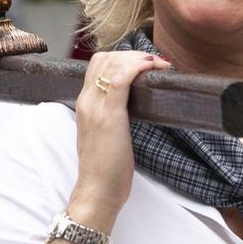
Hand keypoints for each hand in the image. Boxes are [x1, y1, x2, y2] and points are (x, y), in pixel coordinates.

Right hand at [68, 49, 172, 228]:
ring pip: (111, 63)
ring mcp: (95, 107)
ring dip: (138, 57)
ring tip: (158, 66)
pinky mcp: (110, 116)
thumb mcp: (103, 135)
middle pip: (103, 58)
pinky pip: (120, 79)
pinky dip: (136, 67)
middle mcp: (86, 100)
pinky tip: (152, 67)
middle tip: (155, 64)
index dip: (122, 57)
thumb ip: (109, 117)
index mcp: (84, 104)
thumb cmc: (105, 168)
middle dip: (132, 54)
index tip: (144, 64)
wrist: (97, 190)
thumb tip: (131, 107)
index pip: (96, 64)